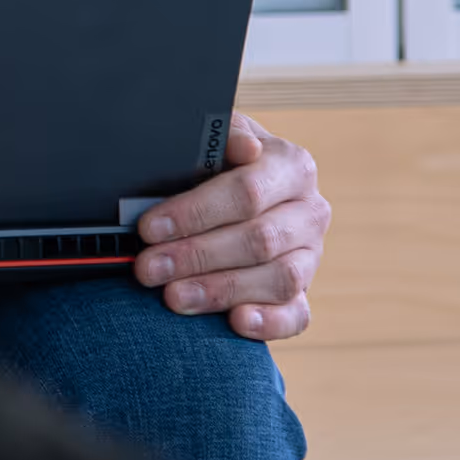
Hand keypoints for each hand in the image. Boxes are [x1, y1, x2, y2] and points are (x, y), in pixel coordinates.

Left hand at [132, 112, 325, 340]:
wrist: (237, 189)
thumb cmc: (217, 163)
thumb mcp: (214, 140)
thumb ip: (222, 137)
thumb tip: (244, 147)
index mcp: (291, 166)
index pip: (246, 192)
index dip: (195, 212)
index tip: (149, 227)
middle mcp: (309, 211)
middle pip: (258, 239)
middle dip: (196, 255)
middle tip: (148, 268)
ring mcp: (311, 255)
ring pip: (278, 279)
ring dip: (220, 290)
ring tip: (173, 296)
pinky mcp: (304, 293)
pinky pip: (297, 314)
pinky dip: (268, 322)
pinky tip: (234, 322)